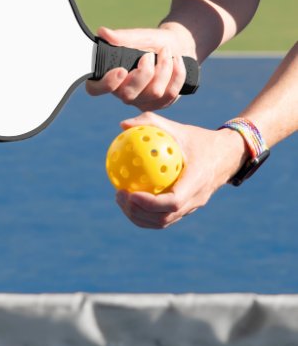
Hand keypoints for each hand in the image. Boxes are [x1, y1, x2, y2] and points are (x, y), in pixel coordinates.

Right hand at [86, 25, 195, 110]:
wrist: (177, 46)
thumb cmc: (152, 42)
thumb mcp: (139, 36)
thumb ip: (122, 37)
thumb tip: (103, 32)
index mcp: (110, 76)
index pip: (95, 89)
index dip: (106, 84)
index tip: (121, 70)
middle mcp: (122, 93)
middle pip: (128, 95)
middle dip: (144, 73)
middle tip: (149, 54)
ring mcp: (141, 101)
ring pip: (154, 93)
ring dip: (164, 68)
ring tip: (166, 52)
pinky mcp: (159, 104)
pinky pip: (170, 94)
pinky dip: (177, 74)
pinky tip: (177, 61)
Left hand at [114, 112, 248, 228]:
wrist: (227, 155)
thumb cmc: (199, 139)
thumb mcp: (178, 128)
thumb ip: (151, 123)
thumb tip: (123, 125)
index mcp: (197, 181)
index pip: (173, 202)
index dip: (150, 203)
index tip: (130, 193)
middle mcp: (196, 199)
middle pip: (164, 218)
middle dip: (138, 212)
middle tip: (119, 195)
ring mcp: (192, 207)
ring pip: (163, 222)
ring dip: (139, 216)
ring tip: (121, 199)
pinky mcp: (187, 209)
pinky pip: (164, 217)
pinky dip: (145, 214)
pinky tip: (130, 199)